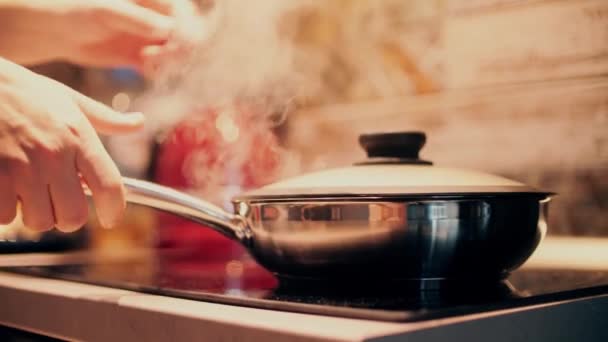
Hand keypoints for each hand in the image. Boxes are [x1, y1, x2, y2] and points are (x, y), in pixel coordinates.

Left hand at [0, 0, 176, 68]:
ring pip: (176, 53)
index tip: (175, 41)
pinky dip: (159, 71)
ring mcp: (149, 37)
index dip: (186, 27)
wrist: (54, 29)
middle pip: (186, 34)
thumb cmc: (76, 8)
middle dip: (180, 47)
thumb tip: (167, 30)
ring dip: (171, 62)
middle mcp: (155, 16)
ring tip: (149, 62)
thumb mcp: (106, 11)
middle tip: (159, 55)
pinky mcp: (141, 56)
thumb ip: (137, 19)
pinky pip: (161, 67)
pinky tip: (146, 70)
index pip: (184, 12)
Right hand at [0, 58, 143, 230]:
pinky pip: (5, 216)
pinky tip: (4, 189)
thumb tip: (138, 123)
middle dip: (66, 216)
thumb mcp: (68, 99)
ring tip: (27, 191)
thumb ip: (106, 118)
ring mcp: (21, 166)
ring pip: (39, 221)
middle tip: (56, 201)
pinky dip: (4, 210)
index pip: (109, 187)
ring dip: (34, 214)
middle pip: (73, 216)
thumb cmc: (22, 92)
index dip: (114, 211)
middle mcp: (54, 154)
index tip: (111, 218)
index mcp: (78, 136)